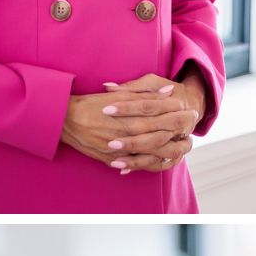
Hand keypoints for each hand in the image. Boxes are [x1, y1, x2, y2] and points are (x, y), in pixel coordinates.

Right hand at [61, 73, 199, 173]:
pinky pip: (135, 164)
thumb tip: (169, 91)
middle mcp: (127, 133)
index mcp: (130, 115)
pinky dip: (150, 163)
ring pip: (152, 153)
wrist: (64, 120)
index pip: (162, 114)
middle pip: (162, 134)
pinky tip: (161, 160)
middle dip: (179, 131)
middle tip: (191, 127)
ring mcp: (119, 148)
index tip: (190, 111)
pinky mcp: (111, 158)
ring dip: (170, 150)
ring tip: (183, 146)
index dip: (179, 113)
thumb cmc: (92, 104)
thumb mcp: (120, 94)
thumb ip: (146, 93)